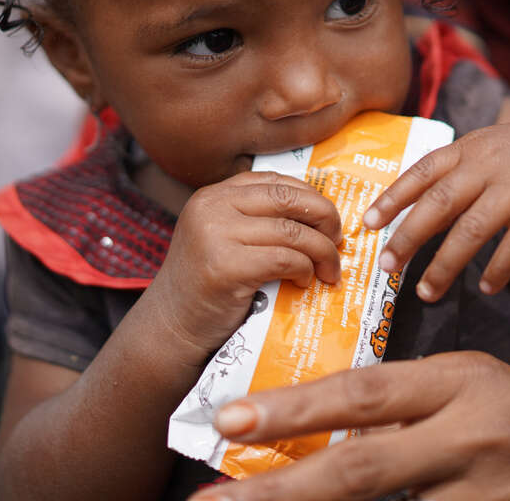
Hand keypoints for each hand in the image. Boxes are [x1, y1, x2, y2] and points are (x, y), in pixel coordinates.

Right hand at [147, 171, 342, 357]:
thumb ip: (256, 220)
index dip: (311, 197)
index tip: (328, 220)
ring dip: (322, 252)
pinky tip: (305, 281)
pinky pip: (285, 259)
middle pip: (289, 199)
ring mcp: (216, 235)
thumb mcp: (224, 239)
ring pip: (293, 232)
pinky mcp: (226, 266)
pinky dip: (305, 270)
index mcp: (214, 195)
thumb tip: (320, 214)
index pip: (276, 182)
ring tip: (329, 270)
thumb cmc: (207, 287)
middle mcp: (212, 206)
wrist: (170, 328)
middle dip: (325, 218)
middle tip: (338, 241)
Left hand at [186, 353, 509, 500]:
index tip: (229, 419)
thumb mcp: (472, 391)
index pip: (361, 390)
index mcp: (458, 379)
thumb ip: (405, 407)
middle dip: (280, 489)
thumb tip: (322, 429)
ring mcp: (487, 489)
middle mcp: (472, 432)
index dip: (291, 407)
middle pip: (361, 465)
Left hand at [366, 112, 509, 299]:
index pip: (422, 172)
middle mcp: (490, 163)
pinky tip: (486, 288)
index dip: (393, 198)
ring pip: (473, 230)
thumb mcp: (490, 147)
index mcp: (470, 148)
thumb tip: (408, 204)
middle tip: (386, 268)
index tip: (367, 225)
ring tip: (427, 293)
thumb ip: (454, 170)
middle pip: (439, 203)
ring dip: (445, 265)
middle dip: (408, 238)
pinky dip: (498, 269)